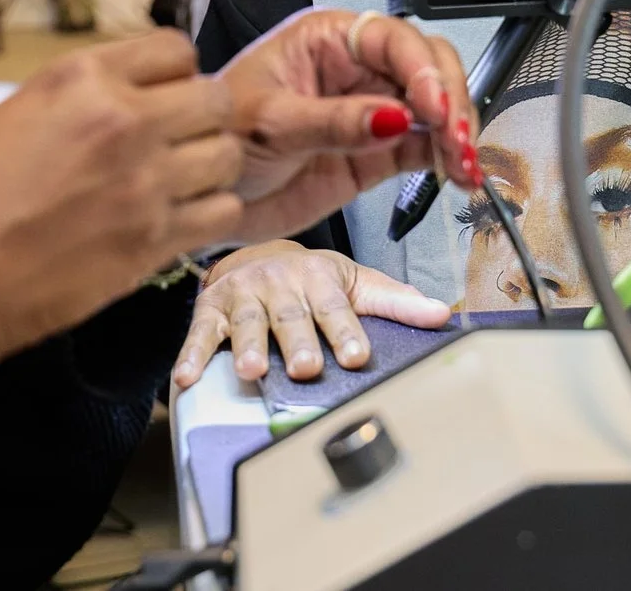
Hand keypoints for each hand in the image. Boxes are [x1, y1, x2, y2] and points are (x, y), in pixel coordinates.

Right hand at [0, 30, 241, 415]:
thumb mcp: (9, 116)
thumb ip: (75, 100)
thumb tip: (115, 99)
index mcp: (81, 79)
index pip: (174, 48)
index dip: (174, 73)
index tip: (162, 95)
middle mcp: (126, 121)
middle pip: (216, 99)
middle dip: (204, 116)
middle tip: (180, 141)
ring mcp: (148, 183)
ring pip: (228, 155)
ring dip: (212, 167)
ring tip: (183, 183)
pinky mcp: (157, 242)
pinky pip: (224, 213)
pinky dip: (210, 215)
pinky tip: (182, 222)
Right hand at [171, 241, 450, 387]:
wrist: (255, 254)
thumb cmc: (312, 277)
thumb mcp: (355, 282)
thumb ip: (396, 301)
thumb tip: (443, 315)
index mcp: (319, 276)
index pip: (336, 306)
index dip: (346, 331)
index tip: (357, 355)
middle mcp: (280, 283)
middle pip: (291, 316)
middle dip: (298, 342)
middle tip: (307, 368)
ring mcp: (244, 295)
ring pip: (247, 323)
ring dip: (249, 347)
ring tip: (253, 371)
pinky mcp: (211, 309)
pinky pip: (201, 333)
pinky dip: (192, 355)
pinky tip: (187, 378)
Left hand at [217, 8, 479, 243]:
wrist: (204, 196)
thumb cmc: (219, 138)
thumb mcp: (269, 124)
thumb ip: (334, 122)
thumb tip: (393, 117)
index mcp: (325, 39)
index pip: (392, 39)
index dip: (423, 69)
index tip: (436, 108)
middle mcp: (355, 68)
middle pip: (426, 65)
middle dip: (449, 99)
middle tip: (456, 138)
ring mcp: (370, 110)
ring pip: (434, 107)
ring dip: (456, 133)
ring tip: (462, 165)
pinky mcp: (377, 152)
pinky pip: (423, 147)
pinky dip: (446, 160)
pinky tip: (459, 175)